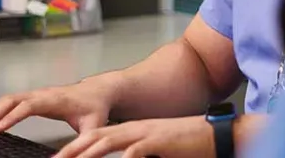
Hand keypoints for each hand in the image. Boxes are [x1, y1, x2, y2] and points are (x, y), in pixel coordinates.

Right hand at [0, 80, 113, 135]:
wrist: (99, 91)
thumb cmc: (95, 107)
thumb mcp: (93, 127)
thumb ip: (83, 144)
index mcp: (55, 100)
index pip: (27, 106)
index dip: (11, 117)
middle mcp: (44, 94)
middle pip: (12, 99)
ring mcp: (38, 93)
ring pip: (10, 98)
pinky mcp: (35, 96)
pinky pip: (13, 100)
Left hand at [52, 116, 213, 157]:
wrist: (214, 135)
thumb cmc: (186, 146)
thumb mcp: (154, 151)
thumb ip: (135, 156)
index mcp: (131, 131)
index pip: (95, 137)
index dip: (74, 148)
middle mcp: (134, 129)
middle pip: (95, 137)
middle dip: (71, 150)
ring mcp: (145, 133)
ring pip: (108, 141)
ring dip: (86, 153)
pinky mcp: (158, 141)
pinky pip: (134, 151)